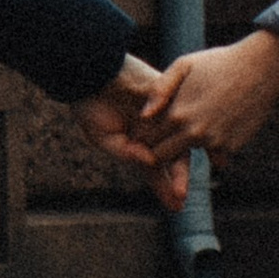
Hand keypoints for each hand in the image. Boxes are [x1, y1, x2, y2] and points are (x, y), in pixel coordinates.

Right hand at [76, 56, 189, 212]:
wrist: (89, 71)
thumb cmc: (91, 105)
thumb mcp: (104, 138)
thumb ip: (127, 153)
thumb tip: (150, 162)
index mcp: (138, 141)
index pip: (156, 167)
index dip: (165, 186)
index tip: (176, 206)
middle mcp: (153, 129)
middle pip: (172, 156)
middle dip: (176, 178)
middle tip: (180, 197)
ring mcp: (160, 112)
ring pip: (177, 138)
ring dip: (180, 161)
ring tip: (181, 183)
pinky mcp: (164, 93)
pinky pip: (176, 111)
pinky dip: (181, 128)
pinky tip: (189, 141)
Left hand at [136, 27, 278, 164]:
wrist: (263, 69)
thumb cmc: (220, 62)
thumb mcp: (185, 65)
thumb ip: (160, 89)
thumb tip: (144, 115)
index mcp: (178, 113)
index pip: (147, 138)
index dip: (144, 134)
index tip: (148, 127)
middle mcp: (194, 133)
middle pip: (161, 157)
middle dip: (158, 149)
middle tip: (164, 135)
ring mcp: (214, 143)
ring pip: (188, 157)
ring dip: (186, 147)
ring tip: (196, 122)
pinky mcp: (232, 148)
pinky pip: (214, 156)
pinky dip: (212, 146)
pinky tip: (218, 124)